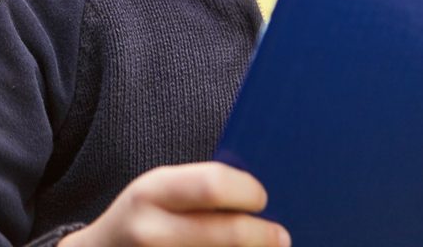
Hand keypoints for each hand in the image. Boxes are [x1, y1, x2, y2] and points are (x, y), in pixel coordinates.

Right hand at [60, 162, 289, 246]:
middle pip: (229, 233)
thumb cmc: (141, 220)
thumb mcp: (158, 193)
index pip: (213, 185)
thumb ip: (198, 190)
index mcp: (151, 192)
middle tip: (281, 236)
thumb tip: (260, 197)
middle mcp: (152, 232)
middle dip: (264, 235)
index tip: (261, 197)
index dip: (246, 190)